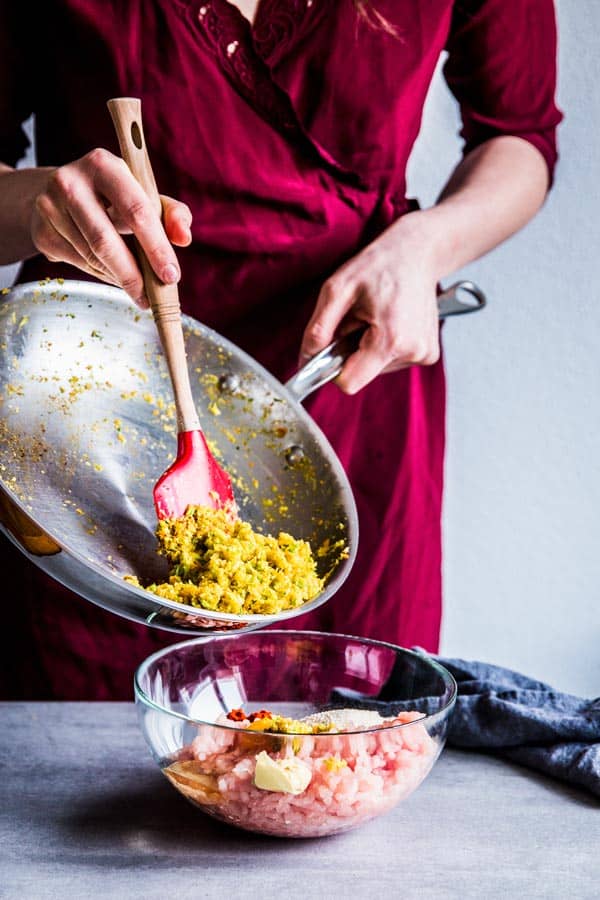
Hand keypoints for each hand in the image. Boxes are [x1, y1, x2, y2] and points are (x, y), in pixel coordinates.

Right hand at [30, 148, 191, 307]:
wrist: (59, 195)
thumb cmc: (114, 197)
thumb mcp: (145, 195)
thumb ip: (171, 213)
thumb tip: (184, 238)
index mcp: (104, 165)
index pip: (135, 210)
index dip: (155, 246)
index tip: (171, 275)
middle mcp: (71, 182)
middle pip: (105, 240)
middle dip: (133, 275)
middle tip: (151, 298)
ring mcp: (50, 207)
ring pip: (91, 257)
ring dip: (119, 278)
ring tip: (137, 288)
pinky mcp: (42, 232)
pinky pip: (78, 264)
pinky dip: (102, 275)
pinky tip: (113, 275)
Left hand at [299, 213, 441, 393]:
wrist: (417, 252)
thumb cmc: (379, 266)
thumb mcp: (337, 289)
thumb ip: (318, 328)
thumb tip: (305, 359)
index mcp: (391, 340)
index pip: (349, 382)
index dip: (333, 367)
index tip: (333, 345)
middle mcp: (413, 352)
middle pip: (362, 375)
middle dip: (352, 350)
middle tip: (360, 318)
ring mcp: (424, 354)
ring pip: (375, 369)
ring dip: (368, 346)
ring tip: (377, 316)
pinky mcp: (428, 353)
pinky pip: (391, 362)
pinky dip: (383, 345)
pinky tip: (390, 321)